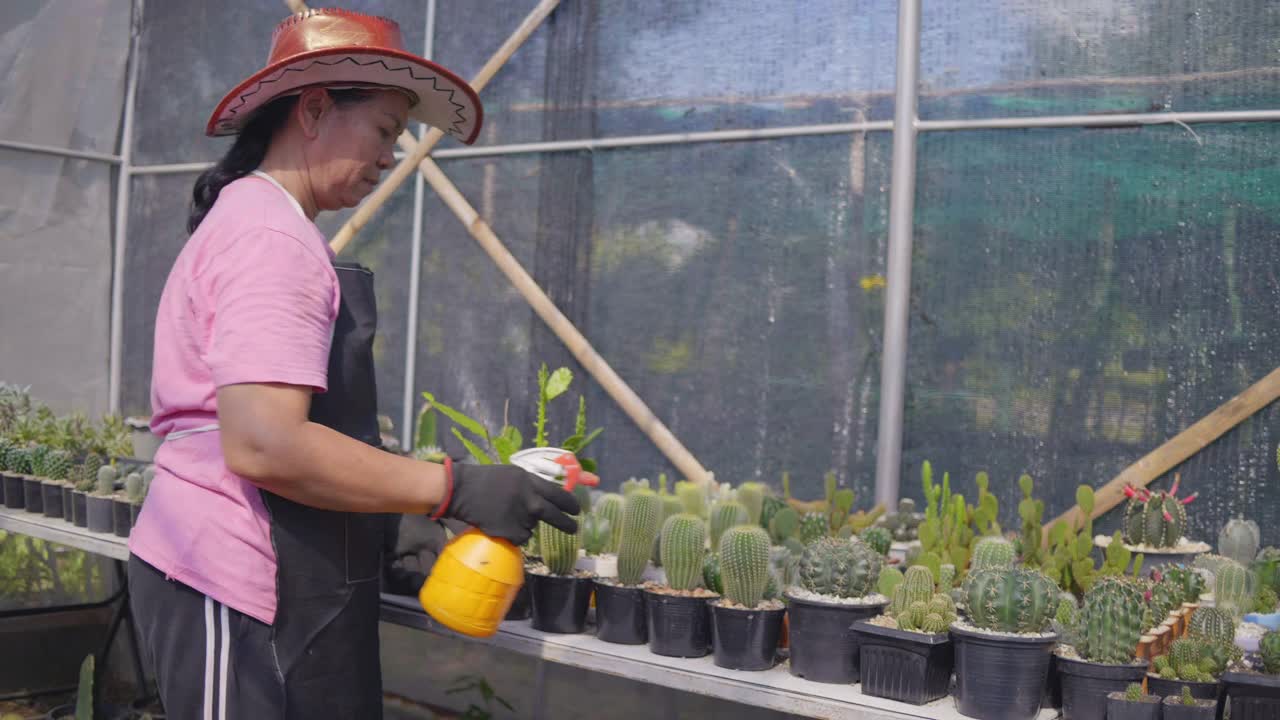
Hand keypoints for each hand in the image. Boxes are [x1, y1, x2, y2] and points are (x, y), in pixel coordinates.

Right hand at [442, 463, 579, 544]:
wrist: (462, 491)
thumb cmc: (486, 480)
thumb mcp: (514, 475)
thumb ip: (531, 485)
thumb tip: (547, 496)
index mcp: (531, 483)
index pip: (559, 495)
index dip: (570, 504)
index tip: (576, 510)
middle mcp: (531, 501)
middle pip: (556, 516)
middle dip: (567, 524)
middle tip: (572, 528)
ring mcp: (522, 518)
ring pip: (533, 527)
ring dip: (525, 525)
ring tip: (507, 515)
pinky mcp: (511, 532)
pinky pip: (521, 538)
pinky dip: (514, 535)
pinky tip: (502, 525)